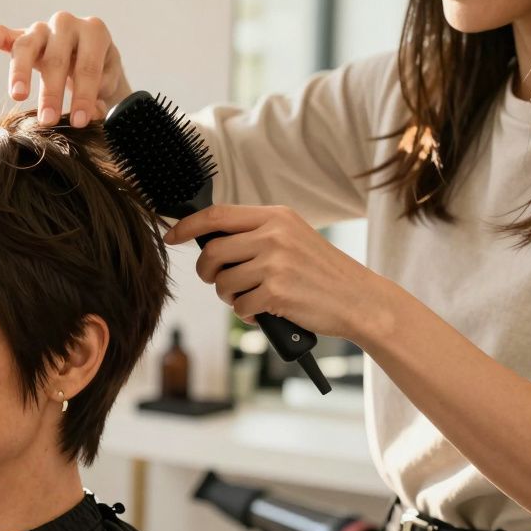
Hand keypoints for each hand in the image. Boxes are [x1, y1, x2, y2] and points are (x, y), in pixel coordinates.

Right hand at [0, 12, 132, 127]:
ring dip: (20, 72)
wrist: (91, 59)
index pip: (87, 66)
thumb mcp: (108, 87)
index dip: (83, 96)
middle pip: (56, 57)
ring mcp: (41, 28)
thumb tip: (90, 113)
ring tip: (17, 95)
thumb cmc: (99, 76)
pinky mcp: (20, 35)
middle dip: (52, 92)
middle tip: (48, 121)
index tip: (79, 122)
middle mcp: (66, 24)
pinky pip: (1, 32)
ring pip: (26, 45)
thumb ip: (101, 100)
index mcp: (94, 33)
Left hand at [163, 204, 393, 345]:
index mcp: (276, 217)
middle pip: (212, 252)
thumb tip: (208, 240)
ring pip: (222, 283)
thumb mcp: (292, 237)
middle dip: (207, 273)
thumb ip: (256, 233)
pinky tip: (265, 312)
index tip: (171, 236)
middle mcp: (274, 235)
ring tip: (251, 298)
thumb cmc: (320, 272)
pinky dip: (246, 315)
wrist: (360, 300)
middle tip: (217, 282)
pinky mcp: (276, 292)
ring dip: (229, 297)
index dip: (187, 226)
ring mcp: (275, 263)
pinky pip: (239, 307)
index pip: (217, 215)